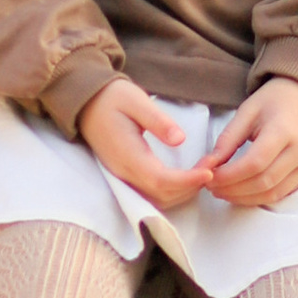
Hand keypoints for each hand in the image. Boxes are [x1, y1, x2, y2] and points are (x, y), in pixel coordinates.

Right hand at [80, 80, 214, 212]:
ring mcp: (124, 177)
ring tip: (202, 172)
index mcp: (128, 155)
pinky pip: (151, 194)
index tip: (209, 171)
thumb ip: (157, 120)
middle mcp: (125, 173)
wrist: (86, 103)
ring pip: (157, 199)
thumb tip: (180, 139)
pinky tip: (186, 177)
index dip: (187, 181)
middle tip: (211, 168)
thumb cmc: (112, 98)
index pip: (160, 180)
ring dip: (183, 192)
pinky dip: (173, 191)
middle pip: (162, 195)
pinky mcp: (126, 176)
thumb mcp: (136, 101)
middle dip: (190, 187)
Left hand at [200, 77, 297, 209]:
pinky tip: (242, 192)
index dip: (229, 176)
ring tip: (223, 191)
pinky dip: (258, 198)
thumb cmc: (275, 101)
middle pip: (263, 182)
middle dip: (233, 189)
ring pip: (272, 194)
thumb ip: (227, 140)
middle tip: (212, 187)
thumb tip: (207, 166)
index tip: (209, 177)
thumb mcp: (247, 112)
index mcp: (284, 131)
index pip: (254, 163)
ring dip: (244, 198)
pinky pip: (281, 194)